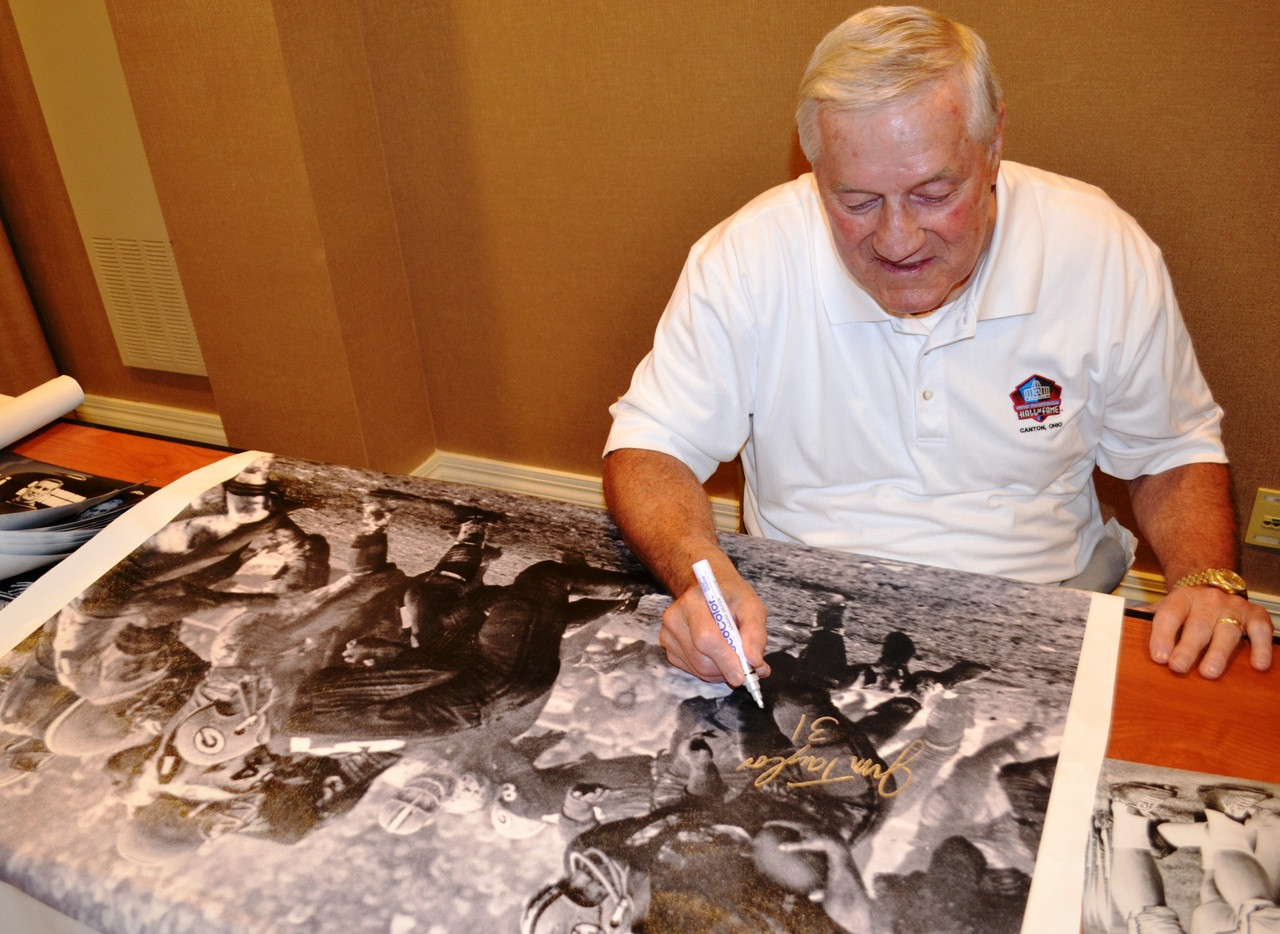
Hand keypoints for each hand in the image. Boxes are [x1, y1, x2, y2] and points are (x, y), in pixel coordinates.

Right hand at [658, 566, 770, 684]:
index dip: (725, 659)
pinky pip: (693, 671)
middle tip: (746, 670)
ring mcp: (668, 635)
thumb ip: (755, 633)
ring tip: (735, 658)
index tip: (743, 675)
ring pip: (698, 669)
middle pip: (701, 658)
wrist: (710, 591)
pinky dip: (711, 671)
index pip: (706, 637)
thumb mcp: (751, 606)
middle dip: (727, 669)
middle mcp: (675, 618)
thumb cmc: (732, 598)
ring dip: (721, 672)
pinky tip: (719, 657)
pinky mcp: (669, 648)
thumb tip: (754, 661)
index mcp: (693, 601)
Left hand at [1149, 586, 1272, 678]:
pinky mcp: (1255, 615)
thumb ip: (1144, 618)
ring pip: (1226, 630)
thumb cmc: (1185, 607)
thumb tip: (1114, 625)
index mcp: (1180, 599)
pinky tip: (1259, 665)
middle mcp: (1207, 600)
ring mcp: (1232, 607)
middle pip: (1197, 625)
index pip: (1168, 616)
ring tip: (1209, 672)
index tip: (1157, 656)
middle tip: (1178, 667)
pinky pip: (1261, 630)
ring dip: (1218, 653)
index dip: (1162, 636)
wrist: (1214, 583)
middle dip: (1187, 647)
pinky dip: (1261, 647)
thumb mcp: (1164, 608)